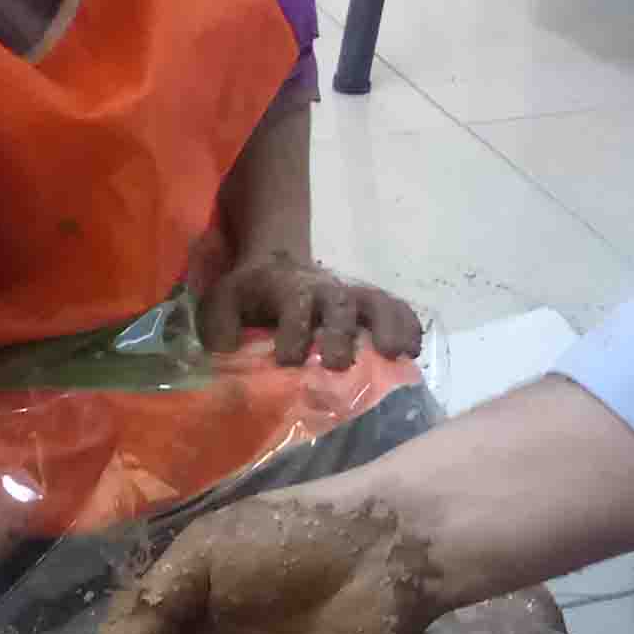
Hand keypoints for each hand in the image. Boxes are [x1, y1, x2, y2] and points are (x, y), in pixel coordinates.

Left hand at [200, 252, 424, 368]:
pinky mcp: (369, 305)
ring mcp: (351, 295)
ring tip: (397, 354)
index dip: (294, 331)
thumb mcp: (221, 302)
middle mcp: (324, 289)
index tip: (289, 360)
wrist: (276, 268)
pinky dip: (408, 325)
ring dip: (388, 326)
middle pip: (339, 304)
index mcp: (287, 287)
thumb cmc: (249, 295)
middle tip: (339, 364)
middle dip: (341, 333)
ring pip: (376, 303)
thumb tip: (229, 349)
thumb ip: (219, 324)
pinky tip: (413, 352)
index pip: (294, 304)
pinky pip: (395, 309)